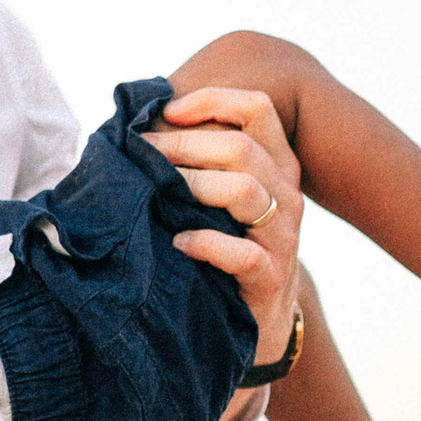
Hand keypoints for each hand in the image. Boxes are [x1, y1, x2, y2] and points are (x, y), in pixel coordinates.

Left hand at [144, 88, 303, 364]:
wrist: (256, 319)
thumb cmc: (222, 244)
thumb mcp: (214, 197)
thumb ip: (192, 160)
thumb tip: (133, 123)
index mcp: (274, 163)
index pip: (257, 108)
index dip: (212, 100)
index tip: (165, 112)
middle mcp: (286, 193)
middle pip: (240, 147)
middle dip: (182, 144)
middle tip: (140, 153)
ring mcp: (283, 236)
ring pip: (244, 190)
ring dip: (191, 185)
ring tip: (156, 193)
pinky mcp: (270, 276)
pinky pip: (243, 253)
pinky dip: (205, 243)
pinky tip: (178, 243)